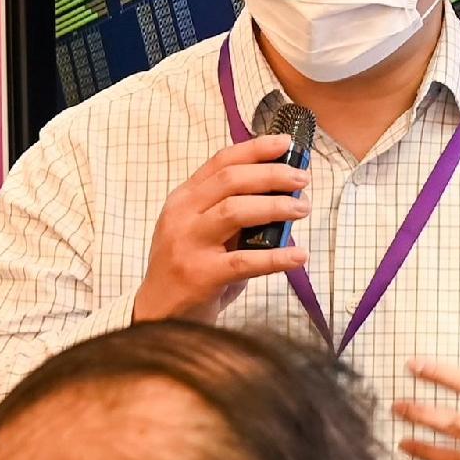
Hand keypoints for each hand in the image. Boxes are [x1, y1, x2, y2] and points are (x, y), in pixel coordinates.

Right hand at [133, 135, 311, 321]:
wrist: (157, 315)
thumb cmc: (188, 270)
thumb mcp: (201, 232)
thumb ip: (230, 213)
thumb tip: (282, 195)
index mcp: (183, 200)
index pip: (220, 162)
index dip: (255, 149)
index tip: (285, 143)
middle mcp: (182, 216)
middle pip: (230, 180)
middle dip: (271, 174)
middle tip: (302, 179)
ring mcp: (188, 245)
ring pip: (235, 211)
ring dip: (275, 206)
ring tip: (302, 208)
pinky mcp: (200, 275)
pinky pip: (244, 262)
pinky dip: (276, 257)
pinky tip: (299, 256)